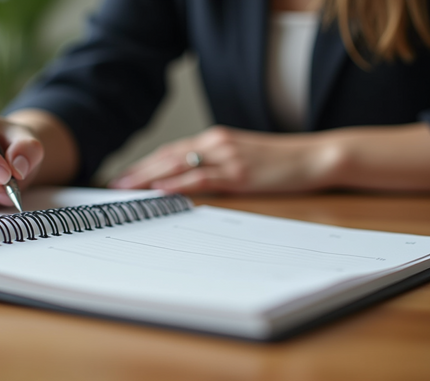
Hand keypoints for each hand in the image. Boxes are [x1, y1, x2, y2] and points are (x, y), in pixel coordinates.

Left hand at [108, 126, 342, 193]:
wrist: (314, 156)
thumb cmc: (280, 160)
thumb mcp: (244, 157)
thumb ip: (218, 164)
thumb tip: (195, 180)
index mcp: (216, 139)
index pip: (172, 151)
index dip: (146, 163)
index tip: (126, 175)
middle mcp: (216, 143)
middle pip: (168, 156)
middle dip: (139, 170)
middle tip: (115, 184)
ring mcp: (227, 157)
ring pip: (179, 165)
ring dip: (150, 178)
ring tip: (128, 189)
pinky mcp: (239, 174)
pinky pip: (202, 178)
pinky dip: (178, 184)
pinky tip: (161, 190)